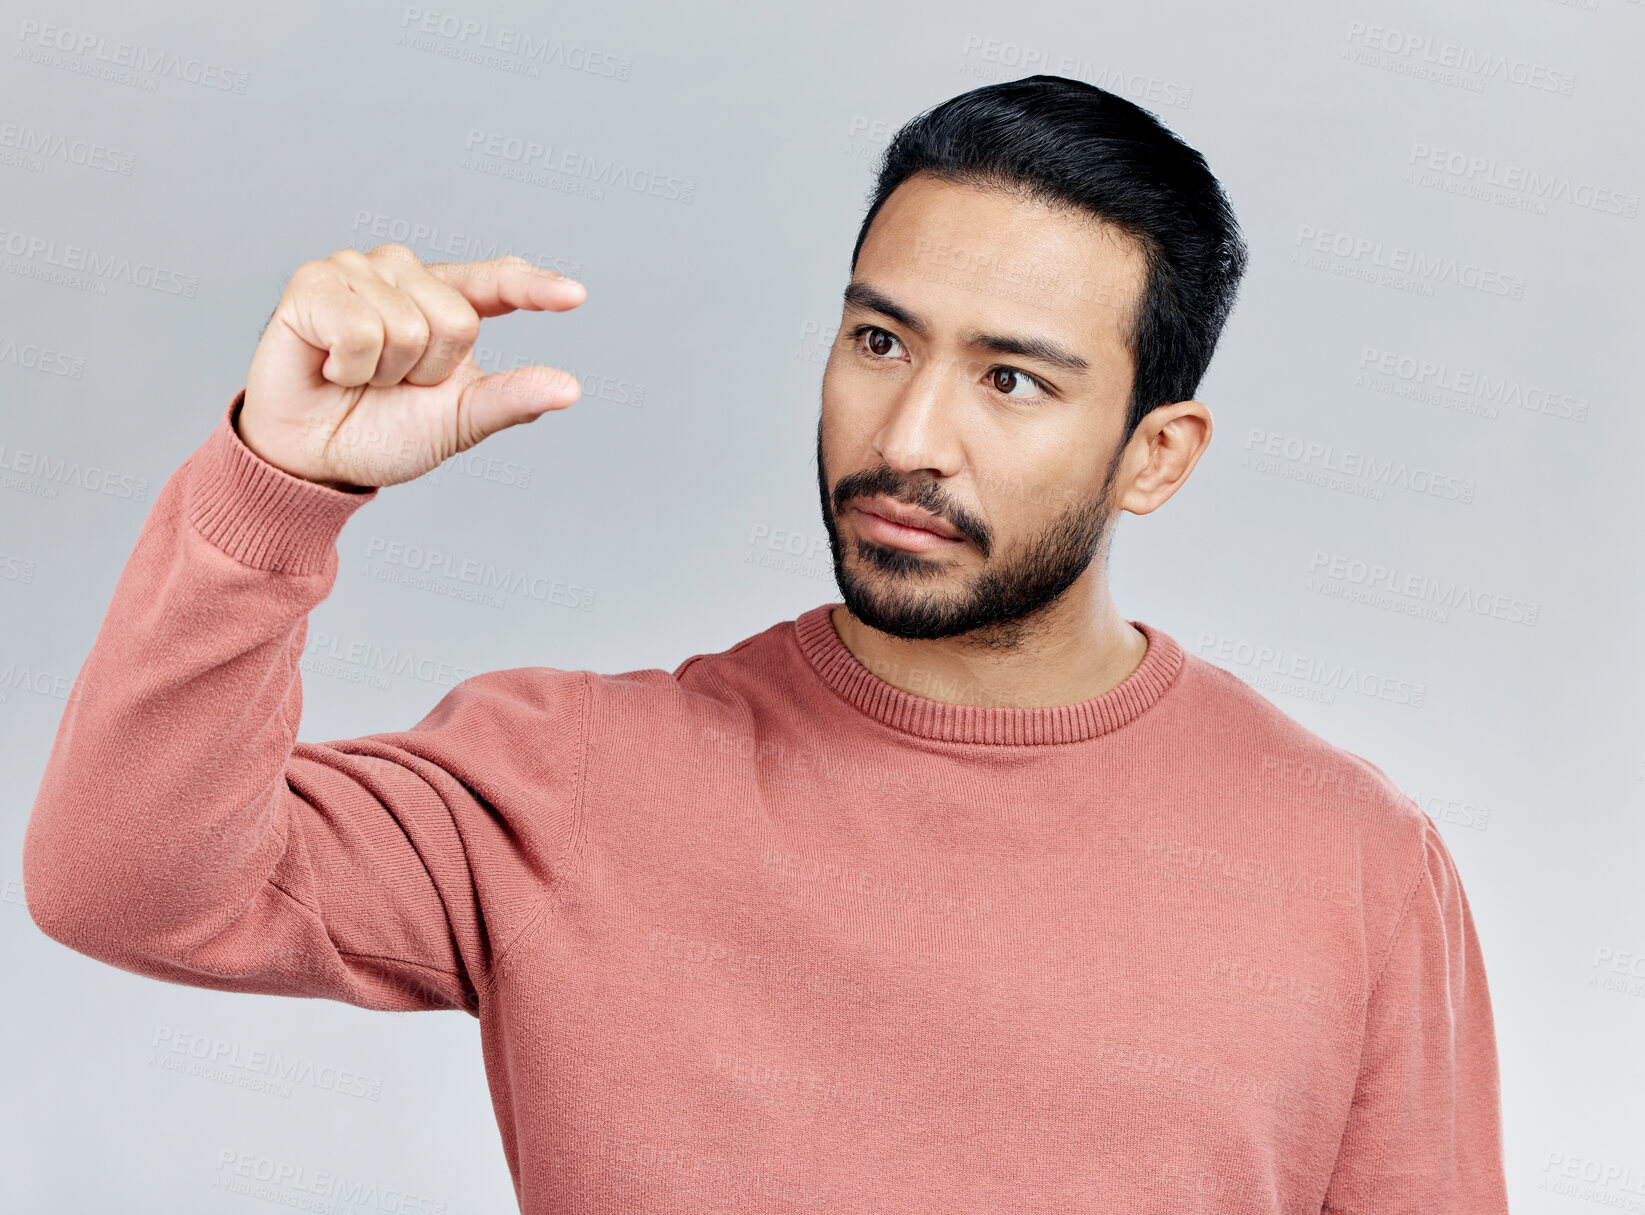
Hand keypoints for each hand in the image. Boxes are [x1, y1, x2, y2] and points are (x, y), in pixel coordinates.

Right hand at [239, 244, 585, 488]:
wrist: (315, 457)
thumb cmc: (384, 432)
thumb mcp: (458, 421)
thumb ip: (510, 399)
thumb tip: (570, 388)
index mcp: (445, 299)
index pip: (497, 281)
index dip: (533, 288)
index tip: (574, 297)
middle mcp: (404, 273)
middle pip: (456, 320)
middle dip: (427, 371)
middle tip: (390, 383)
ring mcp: (357, 270)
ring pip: (407, 327)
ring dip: (385, 372)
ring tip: (359, 376)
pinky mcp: (312, 282)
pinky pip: (360, 330)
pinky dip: (349, 367)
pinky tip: (330, 367)